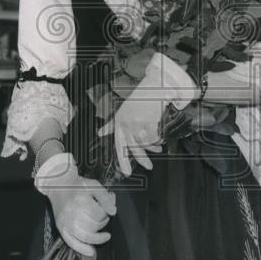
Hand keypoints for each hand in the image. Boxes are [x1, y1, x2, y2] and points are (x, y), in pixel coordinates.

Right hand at [35, 153, 116, 256]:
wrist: (58, 185)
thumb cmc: (77, 185)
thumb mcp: (94, 185)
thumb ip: (105, 198)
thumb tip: (113, 212)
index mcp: (81, 200)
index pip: (100, 213)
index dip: (106, 213)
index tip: (108, 209)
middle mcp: (72, 212)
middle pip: (94, 225)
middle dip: (103, 223)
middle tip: (104, 218)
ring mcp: (65, 221)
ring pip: (85, 236)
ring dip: (97, 238)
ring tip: (105, 236)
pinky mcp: (61, 227)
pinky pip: (72, 242)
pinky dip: (82, 248)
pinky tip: (91, 251)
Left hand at [97, 53, 196, 176]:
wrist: (155, 86)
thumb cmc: (140, 99)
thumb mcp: (122, 111)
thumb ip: (111, 124)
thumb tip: (100, 132)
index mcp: (119, 122)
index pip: (119, 145)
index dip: (123, 161)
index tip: (127, 173)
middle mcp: (127, 123)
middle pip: (135, 148)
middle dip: (143, 160)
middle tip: (149, 167)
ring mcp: (138, 123)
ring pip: (147, 143)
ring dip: (154, 146)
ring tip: (158, 144)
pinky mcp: (149, 122)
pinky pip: (156, 137)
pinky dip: (159, 138)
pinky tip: (160, 133)